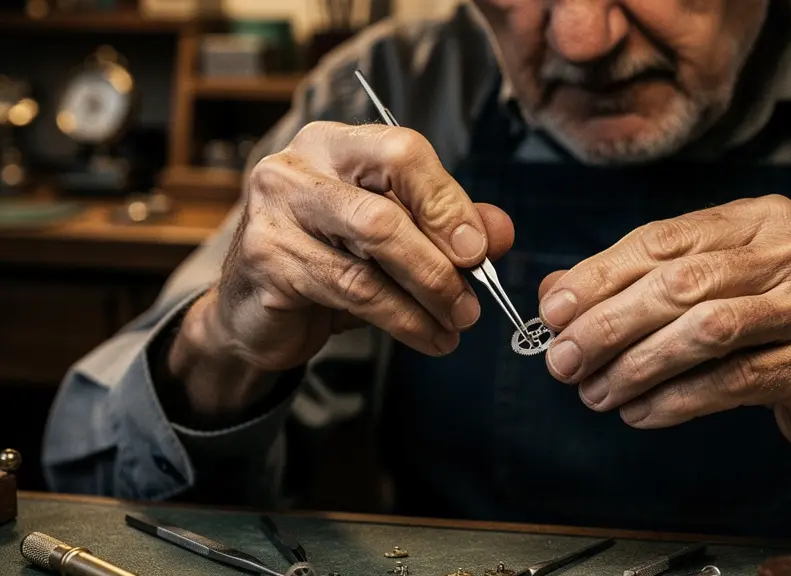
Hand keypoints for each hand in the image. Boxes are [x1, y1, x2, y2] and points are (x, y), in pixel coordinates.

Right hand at [195, 122, 513, 372]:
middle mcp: (297, 167)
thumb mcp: (392, 241)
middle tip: (473, 299)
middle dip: (441, 258)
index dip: (447, 201)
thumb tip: (500, 232)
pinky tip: (428, 337)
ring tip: (457, 322)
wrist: (254, 314)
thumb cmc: (328, 264)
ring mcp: (274, 212)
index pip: (403, 152)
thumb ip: (444, 227)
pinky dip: (402, 319)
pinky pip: (351, 289)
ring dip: (427, 294)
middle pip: (387, 205)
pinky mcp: (267, 262)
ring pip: (372, 247)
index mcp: (334, 145)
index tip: (479, 249)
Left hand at [536, 194, 790, 455]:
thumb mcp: (708, 287)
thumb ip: (635, 282)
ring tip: (595, 393)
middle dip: (609, 325)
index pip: (663, 239)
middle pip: (680, 283)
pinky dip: (675, 400)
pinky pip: (731, 381)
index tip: (554, 310)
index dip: (600, 275)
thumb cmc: (769, 323)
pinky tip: (639, 413)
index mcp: (759, 218)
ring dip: (636, 366)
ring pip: (705, 331)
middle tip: (563, 361)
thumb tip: (556, 293)